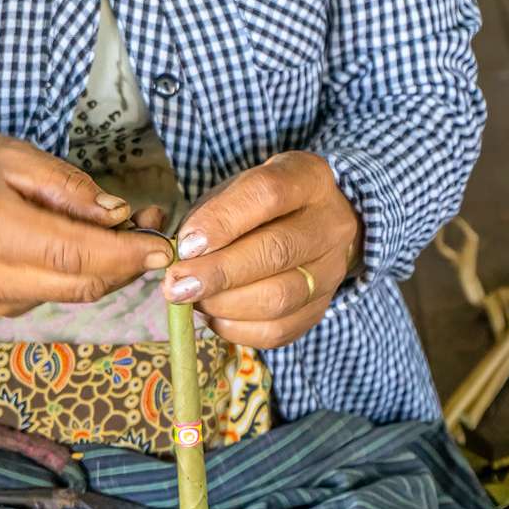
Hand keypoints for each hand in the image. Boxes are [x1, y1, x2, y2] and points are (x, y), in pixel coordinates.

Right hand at [0, 131, 167, 316]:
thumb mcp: (11, 155)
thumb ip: (66, 188)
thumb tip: (118, 215)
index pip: (71, 253)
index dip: (124, 253)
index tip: (163, 244)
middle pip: (81, 283)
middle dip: (128, 262)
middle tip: (155, 228)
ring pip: (75, 291)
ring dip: (111, 266)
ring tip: (129, 227)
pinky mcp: (0, 308)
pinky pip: (58, 292)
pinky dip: (85, 271)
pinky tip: (92, 243)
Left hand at [163, 152, 361, 347]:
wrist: (312, 230)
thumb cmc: (262, 209)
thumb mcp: (236, 192)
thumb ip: (209, 215)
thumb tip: (181, 256)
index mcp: (308, 178)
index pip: (268, 195)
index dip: (223, 221)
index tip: (186, 245)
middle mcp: (330, 224)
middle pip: (276, 252)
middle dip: (218, 273)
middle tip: (177, 285)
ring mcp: (331, 271)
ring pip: (279, 298)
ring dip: (225, 304)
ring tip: (193, 300)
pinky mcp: (320, 309)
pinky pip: (278, 330)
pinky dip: (237, 328)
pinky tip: (214, 316)